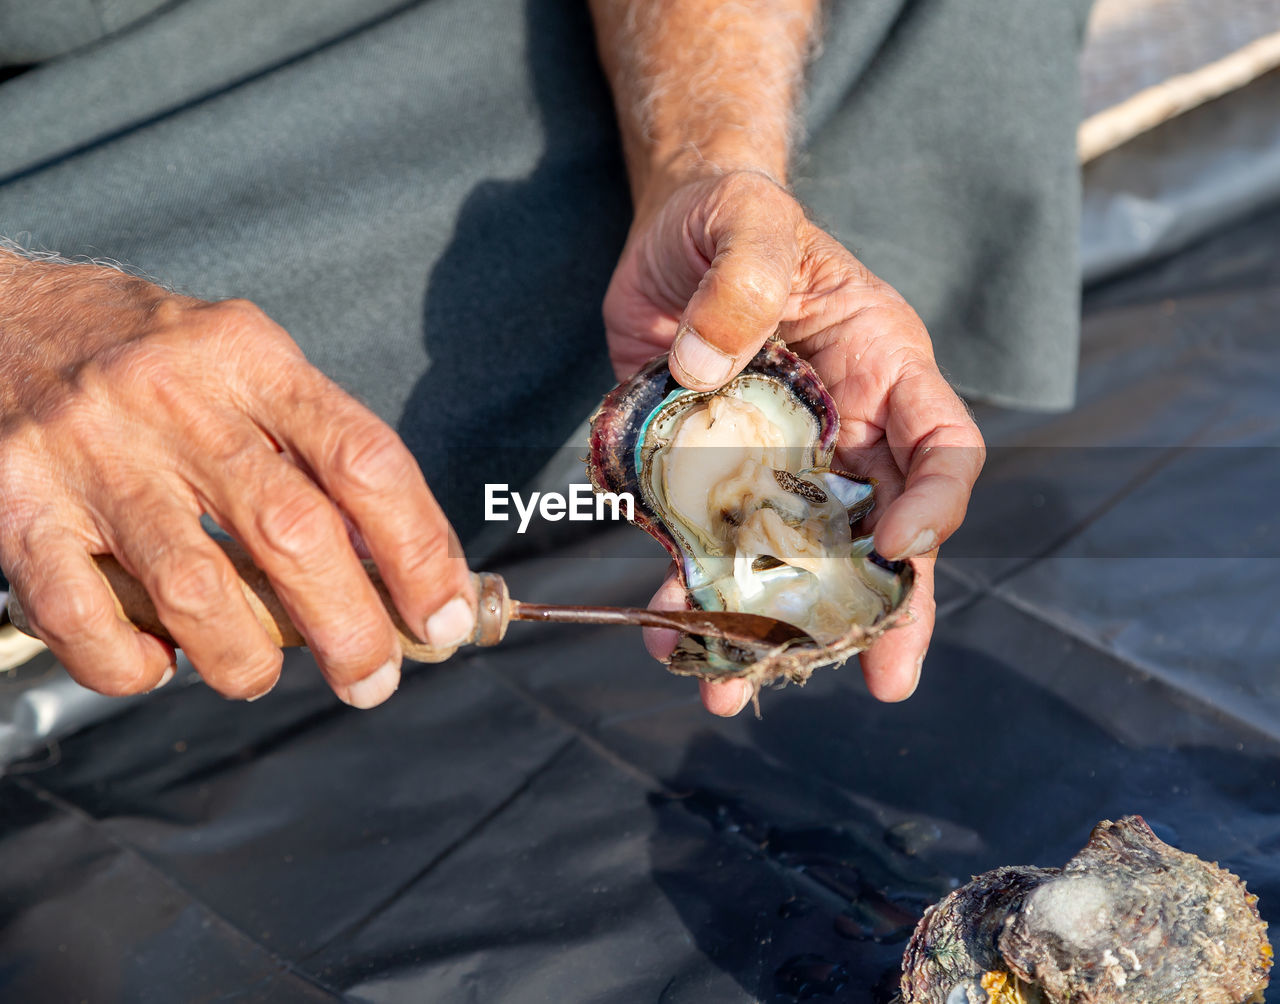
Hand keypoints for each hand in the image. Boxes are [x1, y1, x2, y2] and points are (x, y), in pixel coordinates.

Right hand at [0, 255, 474, 706]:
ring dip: (247, 659)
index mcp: (249, 357)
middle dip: (351, 628)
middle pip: (292, 532)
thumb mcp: (242, 360)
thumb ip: (311, 442)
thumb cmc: (145, 355)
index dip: (419, 548)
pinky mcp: (15, 505)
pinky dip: (131, 665)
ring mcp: (89, 452)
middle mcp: (172, 398)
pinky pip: (82, 618)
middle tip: (372, 679)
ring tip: (260, 674)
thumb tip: (397, 561)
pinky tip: (158, 661)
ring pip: (194, 588)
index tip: (444, 614)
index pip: (363, 459)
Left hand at [604, 171, 984, 714]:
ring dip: (773, 628)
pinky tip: (672, 633)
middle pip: (883, 533)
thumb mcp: (743, 219)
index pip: (942, 447)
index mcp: (881, 368)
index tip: (900, 550)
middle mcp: (845, 430)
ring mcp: (779, 463)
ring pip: (797, 561)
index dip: (937, 503)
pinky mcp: (714, 479)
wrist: (670, 237)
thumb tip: (705, 368)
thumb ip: (740, 276)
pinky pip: (714, 548)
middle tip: (882, 678)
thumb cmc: (727, 215)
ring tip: (736, 685)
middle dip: (883, 610)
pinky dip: (695, 594)